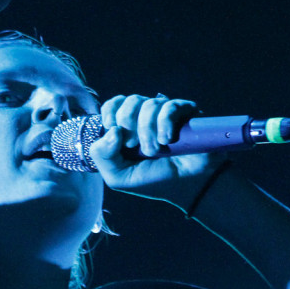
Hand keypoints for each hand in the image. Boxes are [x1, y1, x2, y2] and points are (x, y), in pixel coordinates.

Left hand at [88, 94, 216, 206]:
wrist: (185, 187)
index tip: (111, 128)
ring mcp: (166, 113)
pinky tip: (167, 140)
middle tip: (133, 145)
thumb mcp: (117, 176)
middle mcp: (146, 116)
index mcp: (128, 127)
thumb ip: (102, 155)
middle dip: (127, 122)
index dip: (110, 112)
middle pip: (131, 101)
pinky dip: (164, 123)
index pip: (114, 104)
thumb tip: (112, 130)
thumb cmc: (152, 180)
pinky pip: (170, 107)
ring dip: (147, 131)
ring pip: (149, 104)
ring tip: (153, 151)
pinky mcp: (186, 113)